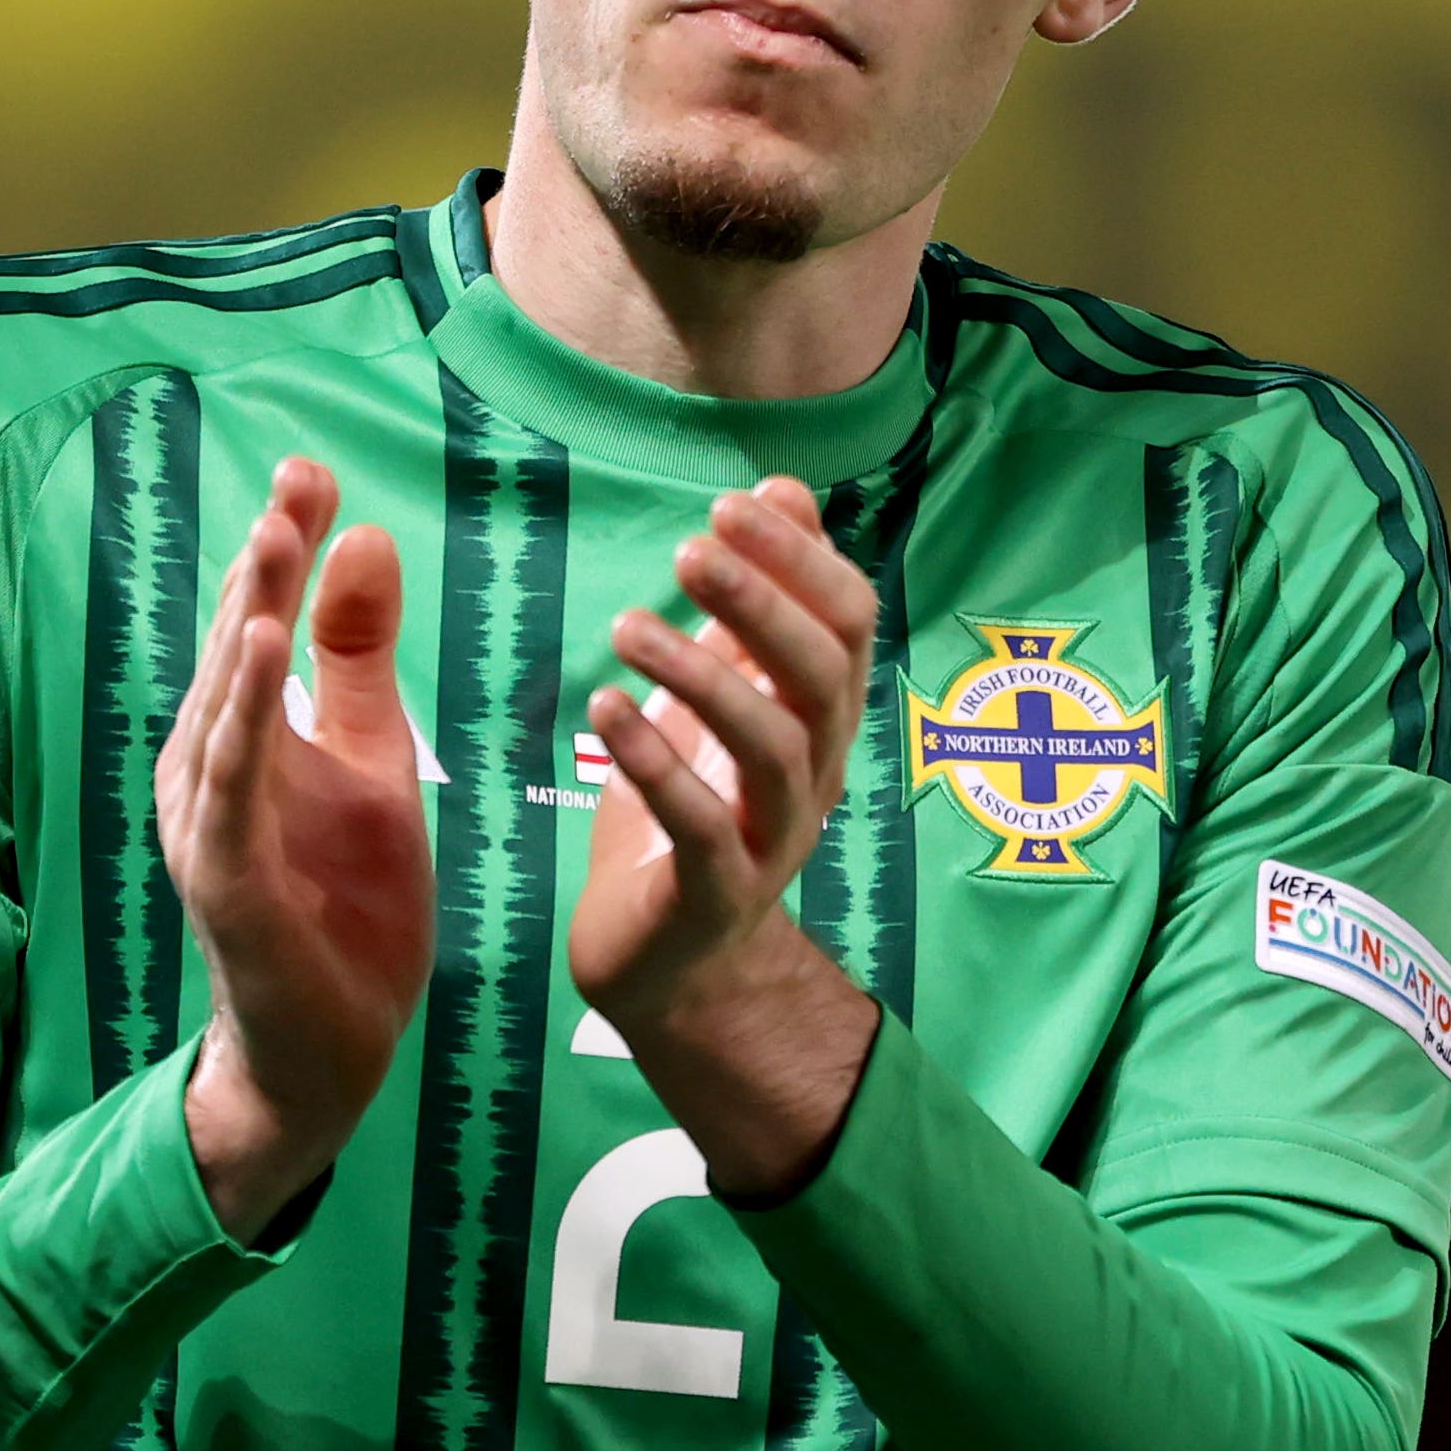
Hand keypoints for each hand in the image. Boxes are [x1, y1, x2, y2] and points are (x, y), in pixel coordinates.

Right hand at [160, 458, 433, 1239]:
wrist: (331, 1053)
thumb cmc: (343, 908)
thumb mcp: (373, 762)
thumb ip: (360, 660)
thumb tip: (365, 539)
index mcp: (243, 738)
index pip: (261, 622)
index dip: (284, 547)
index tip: (313, 469)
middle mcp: (208, 771)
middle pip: (234, 648)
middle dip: (265, 561)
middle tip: (298, 477)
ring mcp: (208, 826)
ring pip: (222, 707)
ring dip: (244, 623)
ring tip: (273, 541)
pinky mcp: (225, 881)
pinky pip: (230, 787)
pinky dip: (243, 717)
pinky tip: (262, 655)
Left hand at [572, 479, 884, 1197]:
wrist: (669, 961)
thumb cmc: (693, 808)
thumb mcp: (724, 692)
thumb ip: (756, 602)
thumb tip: (787, 489)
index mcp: (819, 717)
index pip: (846, 622)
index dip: (800, 559)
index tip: (734, 502)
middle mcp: (815, 773)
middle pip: (823, 676)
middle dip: (763, 603)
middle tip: (691, 546)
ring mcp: (772, 838)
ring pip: (771, 748)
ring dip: (703, 677)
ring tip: (630, 627)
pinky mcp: (717, 894)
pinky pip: (702, 826)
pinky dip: (657, 763)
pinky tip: (604, 710)